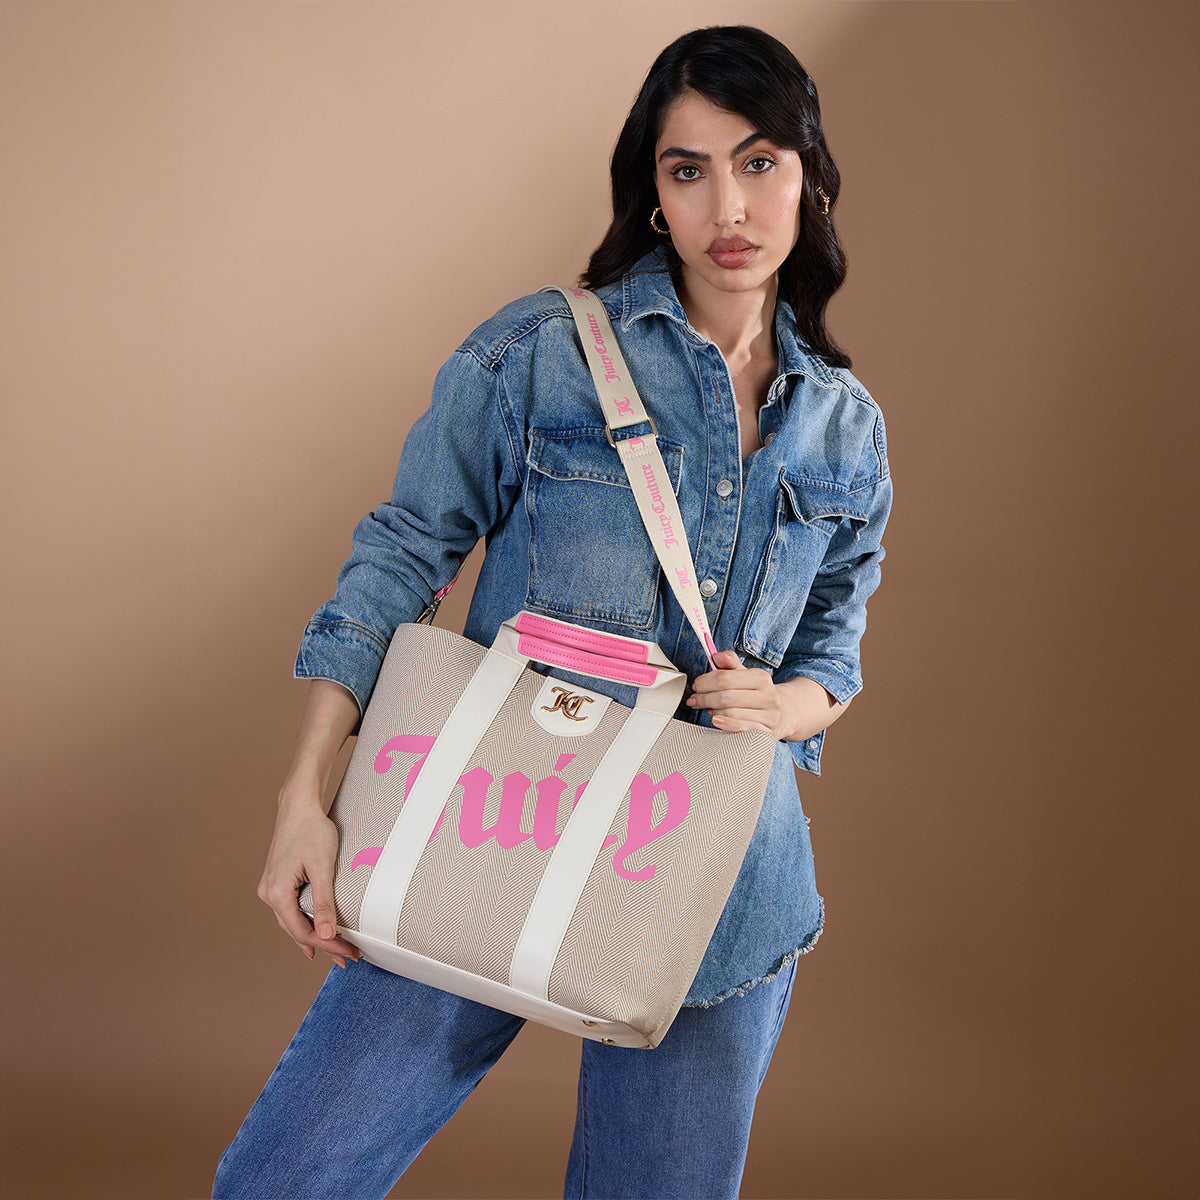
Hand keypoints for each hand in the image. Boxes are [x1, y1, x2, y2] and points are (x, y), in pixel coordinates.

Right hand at [257, 784, 360, 968]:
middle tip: (348, 956)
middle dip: (324, 944)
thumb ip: (324, 902)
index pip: (303, 932)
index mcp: (276, 893)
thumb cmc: (310, 830)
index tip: (349, 952)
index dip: (328, 946)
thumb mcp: (323, 867)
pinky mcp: (276, 881)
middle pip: (296, 930)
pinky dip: (304, 922)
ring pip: (292, 921)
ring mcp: (270, 888)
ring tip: (335, 950)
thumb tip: (326, 935)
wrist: (297, 806)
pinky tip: (312, 934)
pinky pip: (290, 910)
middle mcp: (268, 893)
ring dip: (314, 936)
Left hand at [686, 650, 787, 738]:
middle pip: (725, 697)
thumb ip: (730, 663)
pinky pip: (740, 728)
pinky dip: (725, 724)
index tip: (697, 685)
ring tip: (709, 709)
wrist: (784, 713)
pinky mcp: (766, 733)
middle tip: (695, 699)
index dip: (705, 681)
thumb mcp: (746, 675)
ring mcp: (769, 716)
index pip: (724, 677)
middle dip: (704, 698)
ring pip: (729, 713)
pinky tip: (716, 720)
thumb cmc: (757, 693)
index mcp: (761, 677)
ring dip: (712, 711)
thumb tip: (717, 656)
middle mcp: (768, 696)